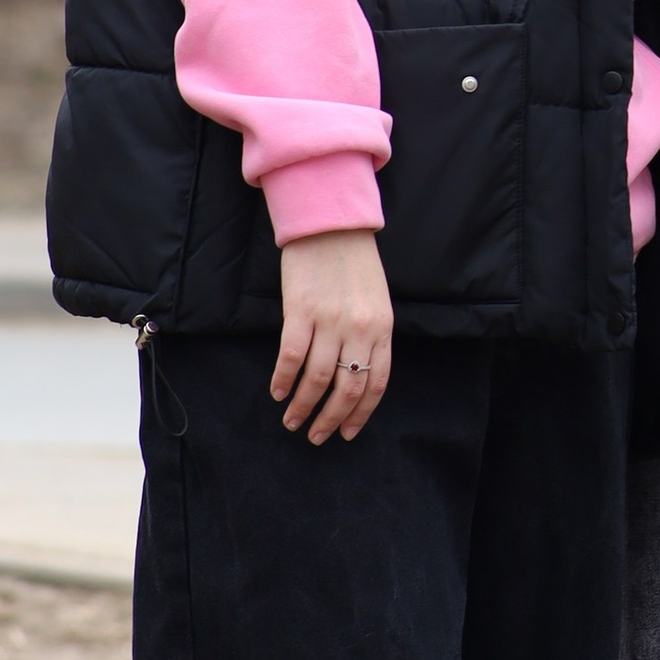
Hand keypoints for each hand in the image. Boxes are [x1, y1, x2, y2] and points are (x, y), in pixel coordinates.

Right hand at [273, 228, 393, 442]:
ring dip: (303, 406)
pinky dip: (283, 379)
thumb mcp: (376, 300)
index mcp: (382, 327)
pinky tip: (277, 392)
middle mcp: (359, 328)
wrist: (330, 223)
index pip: (376, 383)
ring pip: (318, 379)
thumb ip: (370, 334)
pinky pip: (292, 356)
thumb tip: (356, 372)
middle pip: (348, 388)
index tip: (348, 433)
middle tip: (317, 436)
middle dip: (332, 419)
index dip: (361, 413)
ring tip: (292, 422)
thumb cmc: (354, 262)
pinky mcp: (300, 311)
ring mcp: (330, 320)